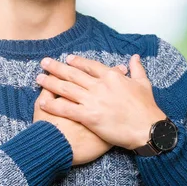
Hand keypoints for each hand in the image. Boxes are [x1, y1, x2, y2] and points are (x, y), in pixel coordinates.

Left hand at [36, 54, 165, 149]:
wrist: (147, 128)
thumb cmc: (147, 108)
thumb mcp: (144, 84)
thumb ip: (137, 69)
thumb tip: (134, 57)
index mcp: (112, 76)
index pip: (90, 66)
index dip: (77, 62)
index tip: (67, 58)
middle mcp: (100, 86)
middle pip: (73, 74)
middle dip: (57, 67)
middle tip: (44, 62)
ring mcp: (93, 100)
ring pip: (66, 89)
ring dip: (50, 83)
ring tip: (39, 78)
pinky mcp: (89, 116)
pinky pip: (66, 109)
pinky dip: (53, 106)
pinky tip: (42, 103)